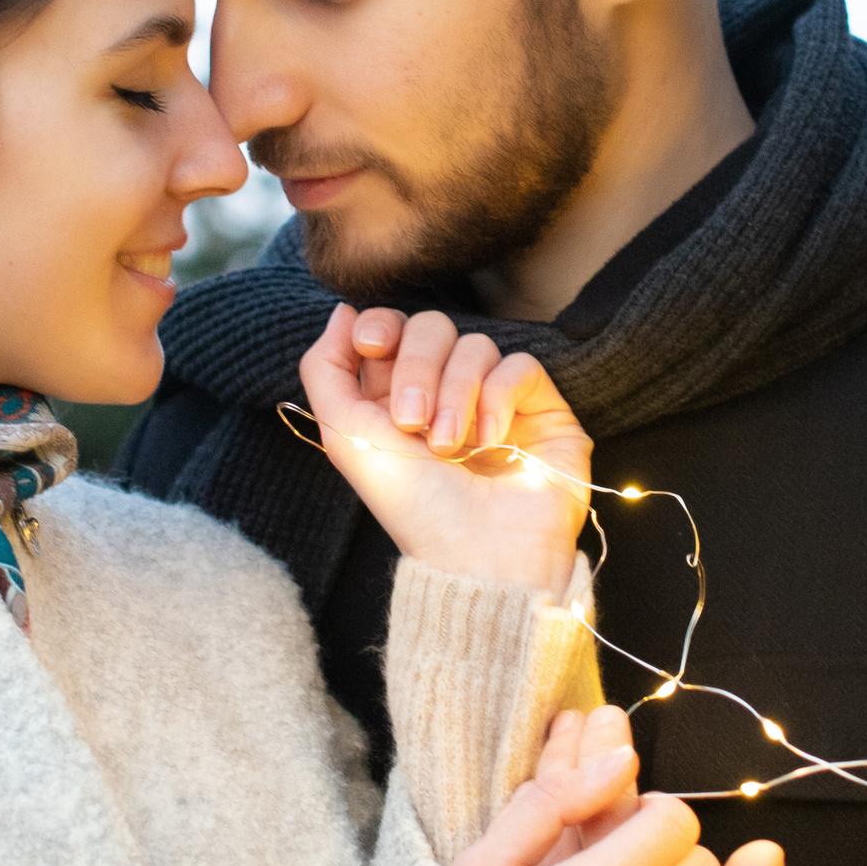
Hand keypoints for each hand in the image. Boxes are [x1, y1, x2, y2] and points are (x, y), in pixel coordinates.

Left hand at [299, 304, 586, 597]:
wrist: (478, 555)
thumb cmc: (412, 507)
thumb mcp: (345, 437)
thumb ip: (325, 369)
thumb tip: (343, 310)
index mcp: (398, 397)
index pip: (394, 327)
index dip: (383, 324)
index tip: (372, 346)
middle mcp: (448, 393)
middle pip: (433, 326)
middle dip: (416, 366)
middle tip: (411, 422)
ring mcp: (497, 398)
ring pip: (476, 344)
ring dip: (456, 393)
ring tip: (450, 447)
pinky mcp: (541, 407)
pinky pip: (519, 366)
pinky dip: (498, 399)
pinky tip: (490, 443)